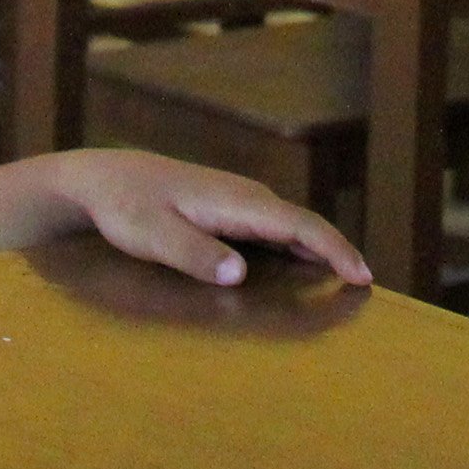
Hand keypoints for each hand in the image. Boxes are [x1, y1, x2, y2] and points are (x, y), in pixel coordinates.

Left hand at [36, 149, 370, 289]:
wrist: (103, 178)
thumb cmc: (126, 206)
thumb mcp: (151, 235)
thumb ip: (193, 254)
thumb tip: (239, 274)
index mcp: (236, 200)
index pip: (298, 225)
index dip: (333, 249)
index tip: (362, 275)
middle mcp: (247, 198)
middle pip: (305, 226)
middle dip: (337, 254)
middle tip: (365, 290)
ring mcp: (240, 203)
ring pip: (292, 229)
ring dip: (320, 252)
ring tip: (347, 283)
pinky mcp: (230, 212)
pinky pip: (275, 232)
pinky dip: (298, 250)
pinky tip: (305, 272)